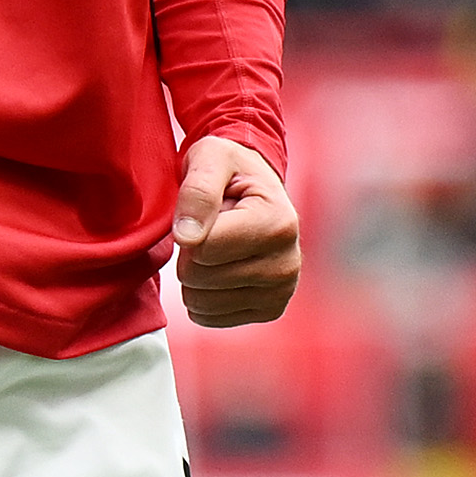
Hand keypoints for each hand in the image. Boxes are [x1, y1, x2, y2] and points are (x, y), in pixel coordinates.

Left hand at [173, 134, 300, 327]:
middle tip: (209, 228)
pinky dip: (203, 294)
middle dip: (190, 253)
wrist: (253, 188)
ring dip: (195, 274)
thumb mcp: (210, 158)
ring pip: (201, 302)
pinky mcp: (269, 310)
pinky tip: (220, 267)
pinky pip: (209, 317)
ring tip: (216, 245)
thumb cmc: (229, 169)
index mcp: (278, 223)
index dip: (189, 229)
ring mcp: (282, 291)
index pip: (203, 249)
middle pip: (200, 279)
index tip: (205, 210)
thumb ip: (197, 192)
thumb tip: (186, 239)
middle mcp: (288, 263)